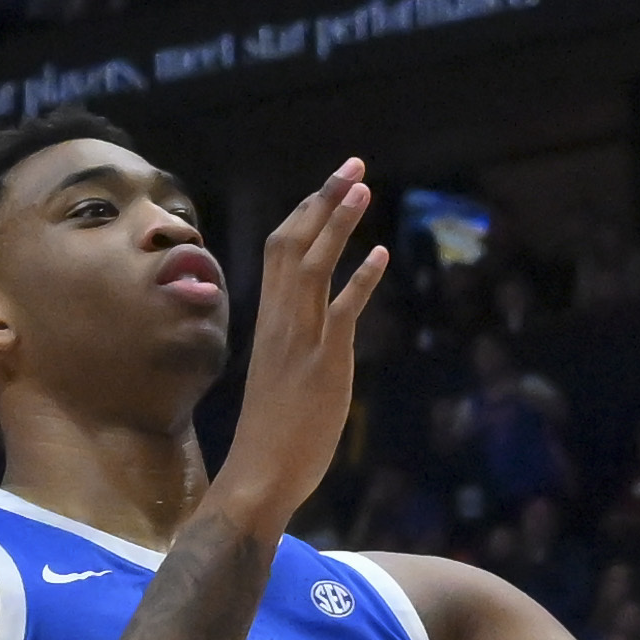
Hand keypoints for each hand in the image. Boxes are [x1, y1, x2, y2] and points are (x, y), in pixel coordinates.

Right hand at [200, 165, 388, 541]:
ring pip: (312, 267)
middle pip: (293, 244)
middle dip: (323, 201)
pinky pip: (341, 313)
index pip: (280, 251)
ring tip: (362, 187)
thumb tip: (315, 322)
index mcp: (269, 320)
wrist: (258, 475)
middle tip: (352, 164)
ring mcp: (301, 341)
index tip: (330, 183)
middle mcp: (280, 322)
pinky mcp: (324, 364)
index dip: (306, 213)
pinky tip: (381, 254)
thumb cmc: (273, 432)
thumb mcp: (281, 371)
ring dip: (337, 224)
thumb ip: (294, 340)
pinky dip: (360, 280)